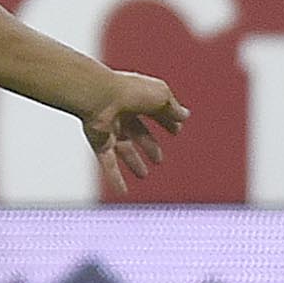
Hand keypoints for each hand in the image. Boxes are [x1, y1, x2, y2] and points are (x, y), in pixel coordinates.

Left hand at [83, 71, 187, 191]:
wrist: (99, 97)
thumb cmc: (129, 91)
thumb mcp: (161, 96)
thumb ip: (173, 108)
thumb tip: (184, 116)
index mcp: (136, 96)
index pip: (154, 110)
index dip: (166, 121)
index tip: (176, 131)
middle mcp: (121, 112)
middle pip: (137, 132)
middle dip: (149, 145)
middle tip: (159, 159)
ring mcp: (108, 128)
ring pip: (122, 149)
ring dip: (133, 162)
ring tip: (143, 174)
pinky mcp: (99, 142)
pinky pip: (108, 164)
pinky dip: (115, 179)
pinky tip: (122, 191)